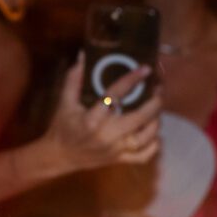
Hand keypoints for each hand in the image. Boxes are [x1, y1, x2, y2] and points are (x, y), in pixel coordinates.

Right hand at [46, 53, 161, 172]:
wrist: (59, 157)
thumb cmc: (63, 127)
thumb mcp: (65, 102)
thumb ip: (74, 79)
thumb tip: (83, 55)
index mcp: (93, 119)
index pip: (116, 95)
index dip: (133, 79)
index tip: (146, 69)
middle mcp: (108, 135)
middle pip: (140, 118)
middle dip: (154, 102)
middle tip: (157, 90)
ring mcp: (115, 150)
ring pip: (146, 137)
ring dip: (156, 121)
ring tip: (156, 109)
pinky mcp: (119, 160)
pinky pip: (143, 156)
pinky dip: (153, 145)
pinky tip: (153, 134)